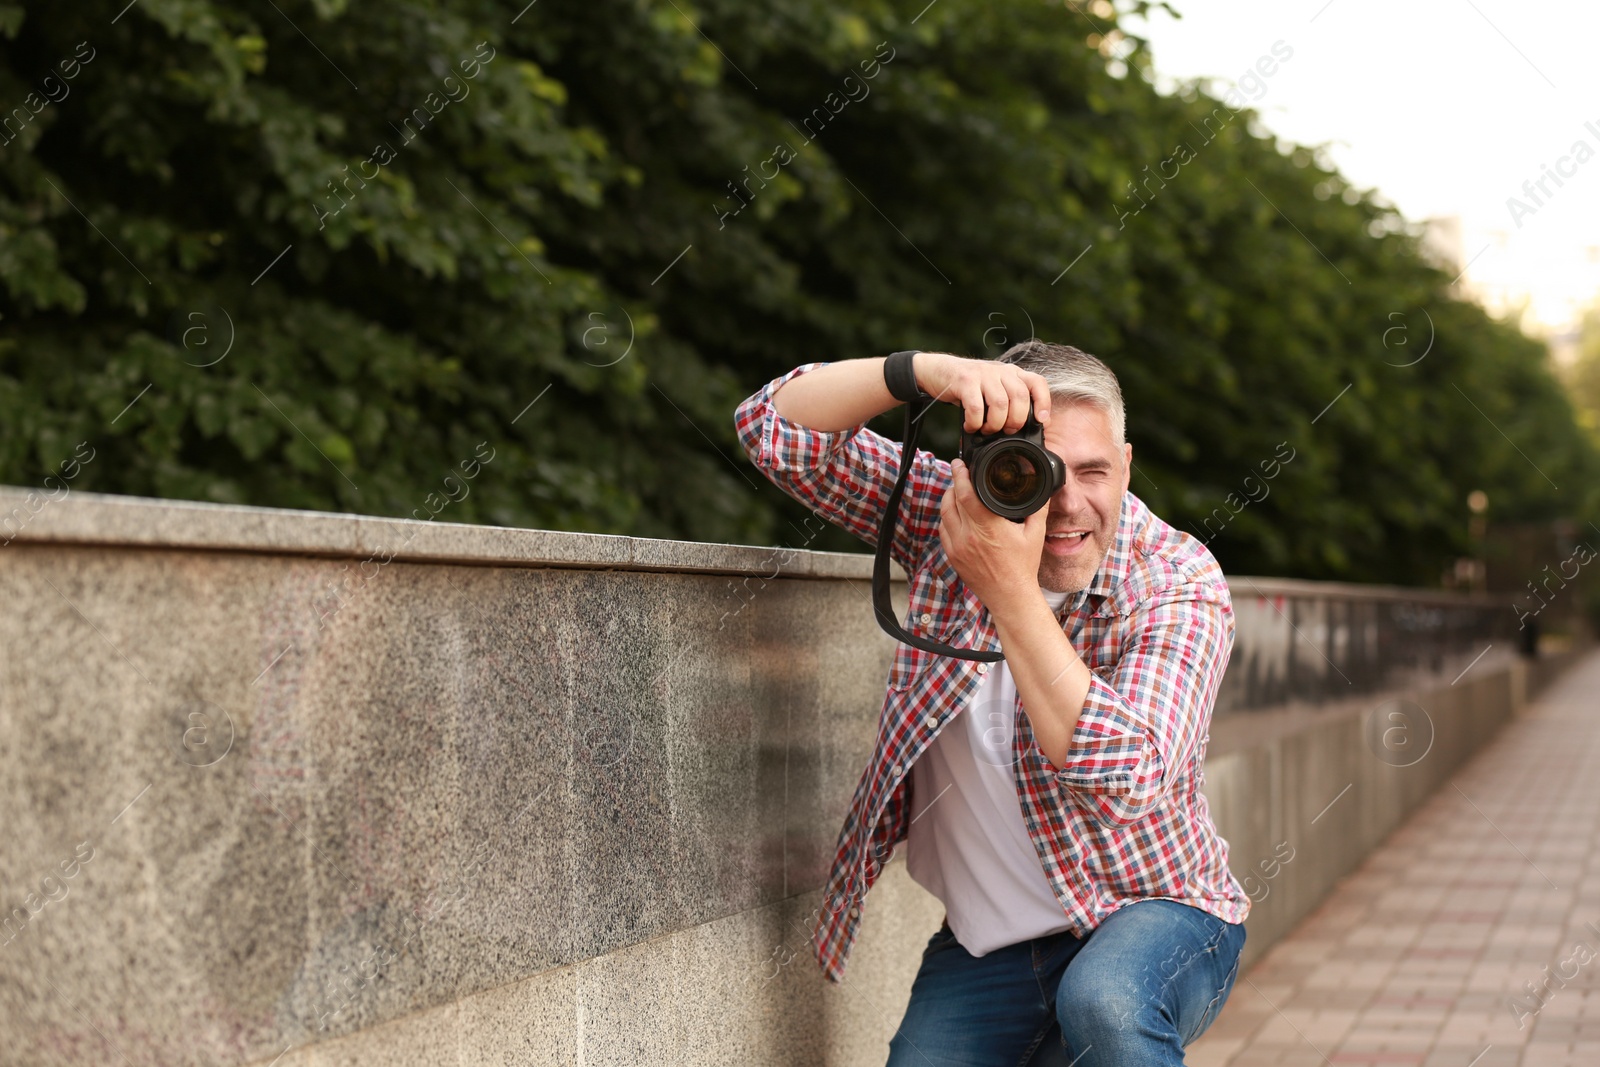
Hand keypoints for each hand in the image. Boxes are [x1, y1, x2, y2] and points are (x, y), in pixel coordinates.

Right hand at [912, 352, 1052, 434]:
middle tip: (1005, 431)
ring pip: (1000, 404)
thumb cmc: (970, 387)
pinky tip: (971, 426)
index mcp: (1012, 373)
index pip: (1037, 383)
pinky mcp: (964, 381)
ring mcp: (983, 374)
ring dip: (995, 424)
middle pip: (1020, 397)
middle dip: (1015, 421)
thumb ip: (1010, 401)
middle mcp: (1000, 371)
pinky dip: (975, 422)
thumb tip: (1026, 427)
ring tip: (986, 430)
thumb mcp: (994, 389)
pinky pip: (976, 407)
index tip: (1041, 421)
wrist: (939, 371)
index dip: (1043, 403)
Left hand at [939, 457, 1047, 614]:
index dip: (960, 475)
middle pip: (950, 500)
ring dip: (948, 499)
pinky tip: (955, 514)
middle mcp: (969, 536)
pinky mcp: (953, 557)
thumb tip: (1042, 489)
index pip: (965, 494)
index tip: (960, 463)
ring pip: (944, 514)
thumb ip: (1037, 509)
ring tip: (957, 490)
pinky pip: (943, 530)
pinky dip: (947, 518)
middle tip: (961, 474)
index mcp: (988, 527)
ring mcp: (958, 548)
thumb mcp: (1035, 535)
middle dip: (954, 483)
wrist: (1011, 597)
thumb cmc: (1024, 568)